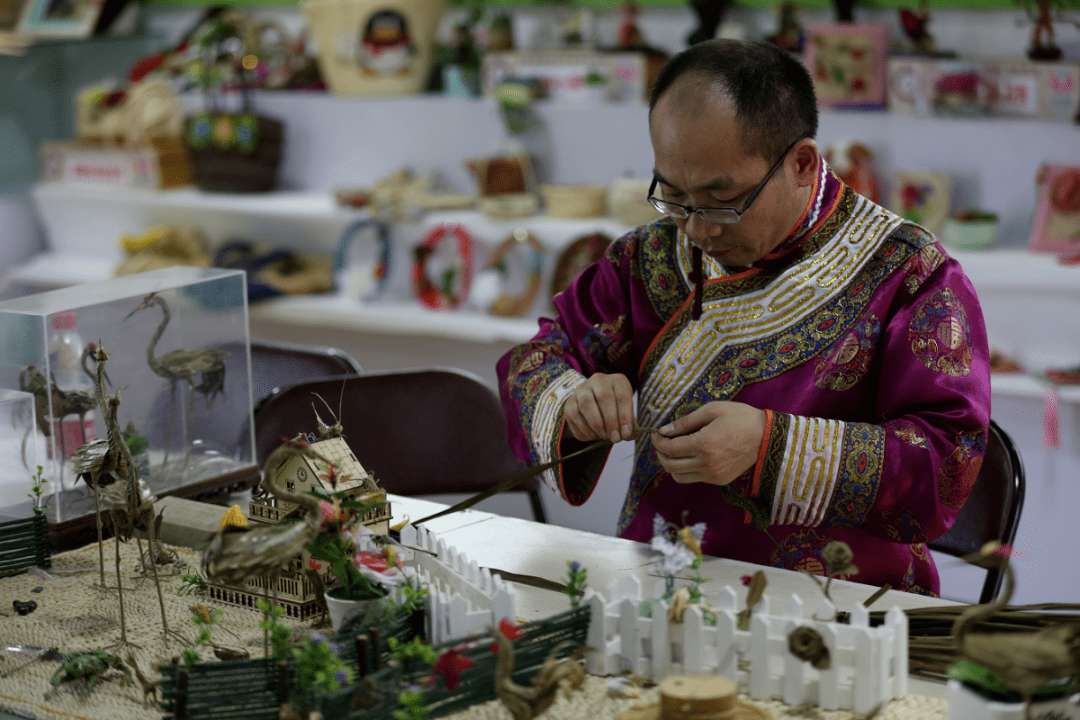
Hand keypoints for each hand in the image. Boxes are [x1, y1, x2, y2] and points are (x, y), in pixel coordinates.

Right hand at [563, 372, 634, 443]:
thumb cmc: (615, 410)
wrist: (594, 407)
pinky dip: (584, 429)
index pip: (622, 396)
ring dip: (596, 425)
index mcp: (618, 381)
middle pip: (604, 398)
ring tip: (603, 436)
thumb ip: (630, 424)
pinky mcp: (569, 402)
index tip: (626, 433)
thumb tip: (629, 435)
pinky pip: (574, 416)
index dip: (625, 416)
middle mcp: (598, 381)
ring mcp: (582, 390)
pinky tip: (592, 436)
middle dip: (610, 421)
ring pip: (586, 405)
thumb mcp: (626, 413)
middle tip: (615, 438)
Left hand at [651, 402, 766, 485]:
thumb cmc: (741, 418)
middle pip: (670, 466)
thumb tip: (664, 430)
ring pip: (679, 477)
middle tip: (662, 442)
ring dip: (671, 464)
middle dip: (661, 454)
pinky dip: (686, 469)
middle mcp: (707, 464)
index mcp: (704, 445)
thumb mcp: (713, 410)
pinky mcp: (720, 481)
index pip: (670, 449)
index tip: (655, 434)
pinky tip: (691, 455)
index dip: (658, 442)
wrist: (768, 437)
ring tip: (674, 450)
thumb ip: (686, 422)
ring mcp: (714, 475)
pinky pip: (694, 478)